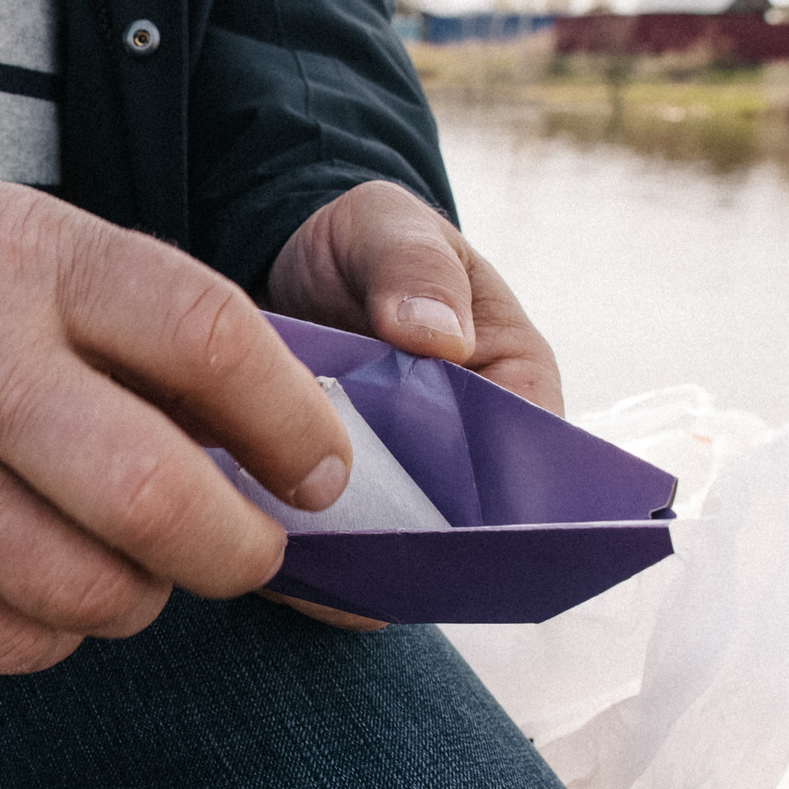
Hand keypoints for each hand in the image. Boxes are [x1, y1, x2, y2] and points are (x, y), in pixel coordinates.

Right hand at [0, 168, 353, 672]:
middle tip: (252, 551)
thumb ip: (163, 335)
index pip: (205, 338)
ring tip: (130, 556)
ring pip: (86, 592)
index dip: (292, 423)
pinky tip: (41, 573)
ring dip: (141, 596)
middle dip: (236, 550)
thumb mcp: (53, 250)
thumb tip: (305, 464)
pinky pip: (8, 643)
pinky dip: (54, 629)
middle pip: (148, 496)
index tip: (323, 470)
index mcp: (32, 259)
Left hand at [259, 179, 561, 630]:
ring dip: (355, 560)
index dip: (488, 505)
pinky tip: (264, 549)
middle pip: (462, 524)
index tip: (432, 522)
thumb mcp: (388, 228)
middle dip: (414, 546)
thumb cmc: (364, 243)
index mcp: (515, 381)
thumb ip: (414, 269)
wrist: (291, 261)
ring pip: (398, 548)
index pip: (524, 463)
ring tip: (301, 558)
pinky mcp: (346, 501)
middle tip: (355, 553)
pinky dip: (307, 556)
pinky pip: (338, 548)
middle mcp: (473, 447)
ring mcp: (412, 481)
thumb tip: (439, 336)